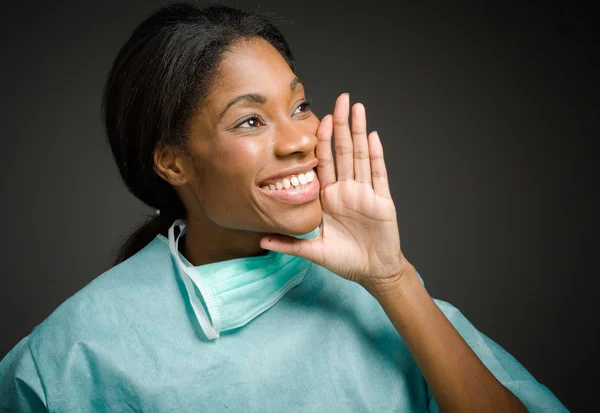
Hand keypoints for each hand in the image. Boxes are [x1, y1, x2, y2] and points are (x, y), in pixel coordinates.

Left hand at [260, 93, 412, 289]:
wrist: (373, 272)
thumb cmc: (345, 260)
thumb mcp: (313, 251)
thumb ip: (289, 244)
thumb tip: (261, 239)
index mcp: (328, 198)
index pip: (323, 163)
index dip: (321, 141)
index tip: (317, 119)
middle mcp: (346, 190)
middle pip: (343, 152)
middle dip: (341, 125)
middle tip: (341, 99)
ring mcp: (364, 193)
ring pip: (361, 156)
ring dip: (359, 131)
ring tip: (357, 108)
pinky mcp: (381, 200)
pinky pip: (378, 174)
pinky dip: (375, 155)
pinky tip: (372, 136)